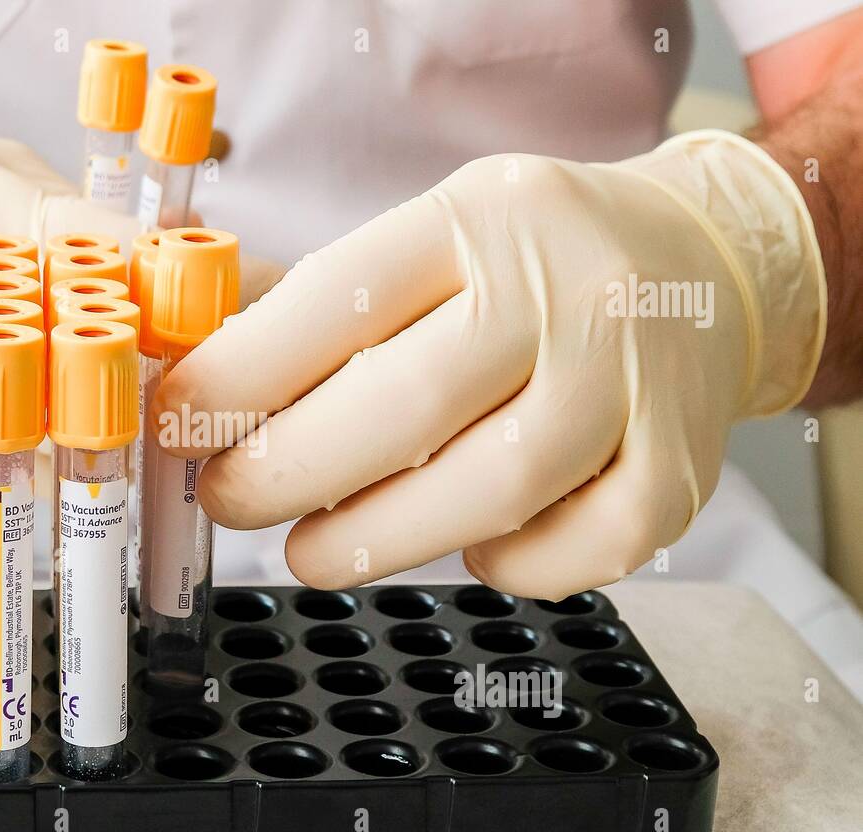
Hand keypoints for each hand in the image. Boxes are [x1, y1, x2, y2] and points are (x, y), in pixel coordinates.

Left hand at [152, 132, 824, 599]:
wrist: (700, 264)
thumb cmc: (529, 266)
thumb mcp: (431, 240)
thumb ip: (321, 308)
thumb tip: (197, 386)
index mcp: (480, 218)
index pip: (339, 297)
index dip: (239, 377)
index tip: (177, 424)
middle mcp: (570, 288)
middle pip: (409, 404)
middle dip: (289, 471)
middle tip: (230, 499)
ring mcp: (639, 378)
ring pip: (496, 486)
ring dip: (377, 539)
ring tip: (309, 550)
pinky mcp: (683, 462)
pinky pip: (588, 547)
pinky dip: (512, 568)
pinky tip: (466, 548)